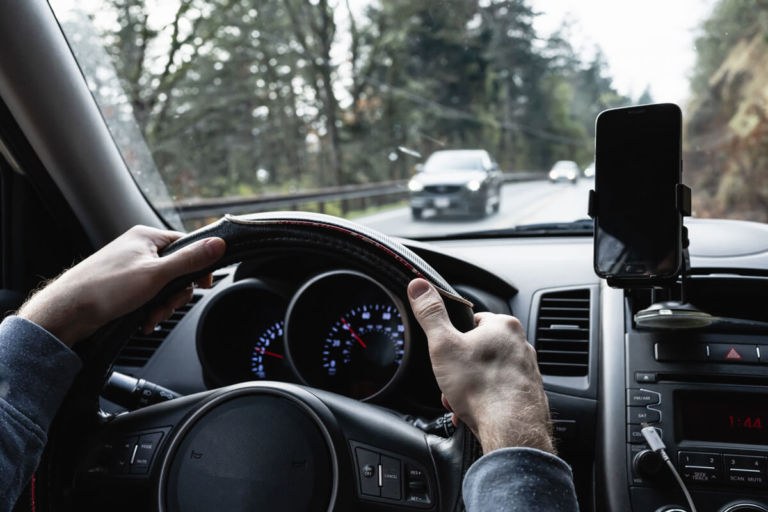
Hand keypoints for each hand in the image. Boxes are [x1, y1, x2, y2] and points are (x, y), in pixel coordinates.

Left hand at [18, 226, 225, 346]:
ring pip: (164, 286)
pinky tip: (143, 320)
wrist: (68, 312)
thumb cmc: (105, 288)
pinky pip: (149, 296)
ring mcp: (131, 268)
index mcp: (147, 237)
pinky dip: (150, 310)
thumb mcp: (157, 274)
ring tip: (151, 317)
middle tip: (167, 307)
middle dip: (175, 295)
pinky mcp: (124, 286)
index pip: (187, 245)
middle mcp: (139, 249)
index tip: (204, 284)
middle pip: (177, 270)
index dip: (198, 266)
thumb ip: (190, 259)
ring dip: (162, 306)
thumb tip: (219, 243)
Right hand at [407, 278, 553, 453]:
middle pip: (479, 350)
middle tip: (451, 382)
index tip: (447, 354)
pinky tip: (476, 412)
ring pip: (488, 373)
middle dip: (461, 368)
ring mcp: (528, 370)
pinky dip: (486, 402)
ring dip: (470, 387)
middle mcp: (521, 345)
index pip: (472, 322)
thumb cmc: (481, 387)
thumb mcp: (443, 345)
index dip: (453, 339)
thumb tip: (419, 286)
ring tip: (461, 401)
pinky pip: (500, 393)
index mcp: (503, 326)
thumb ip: (430, 313)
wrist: (510, 429)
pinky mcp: (529, 394)